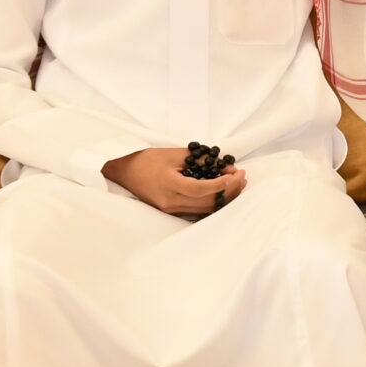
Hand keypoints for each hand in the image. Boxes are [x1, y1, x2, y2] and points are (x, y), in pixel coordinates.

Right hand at [104, 146, 245, 216]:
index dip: (221, 184)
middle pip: (207, 201)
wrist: (124, 174)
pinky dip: (214, 202)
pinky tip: (224, 192)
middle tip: (242, 176)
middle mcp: (171, 202)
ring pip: (206, 209)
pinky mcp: (172, 212)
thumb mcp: (173, 154)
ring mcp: (171, 210)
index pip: (200, 189)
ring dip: (225, 197)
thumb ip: (200, 160)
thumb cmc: (146, 161)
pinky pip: (199, 211)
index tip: (234, 174)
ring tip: (238, 183)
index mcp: (169, 186)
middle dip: (229, 189)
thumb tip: (224, 165)